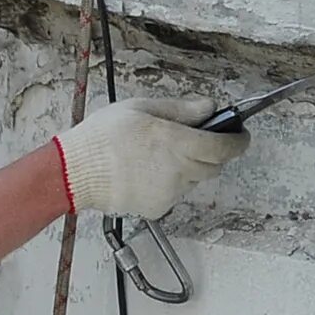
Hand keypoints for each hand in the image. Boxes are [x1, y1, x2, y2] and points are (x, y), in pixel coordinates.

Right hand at [54, 96, 240, 220]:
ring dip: (185, 169)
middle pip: (213, 165)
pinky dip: (167, 184)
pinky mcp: (157, 207)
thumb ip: (181, 109)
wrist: (74, 171)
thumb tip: (209, 108)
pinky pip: (173, 194)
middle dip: (209, 154)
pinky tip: (144, 174)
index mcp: (179, 143)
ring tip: (154, 158)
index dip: (238, 141)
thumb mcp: (142, 108)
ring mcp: (170, 192)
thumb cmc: (102, 138)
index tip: (239, 136)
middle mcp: (180, 170)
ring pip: (193, 180)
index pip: (226, 147)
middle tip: (189, 143)